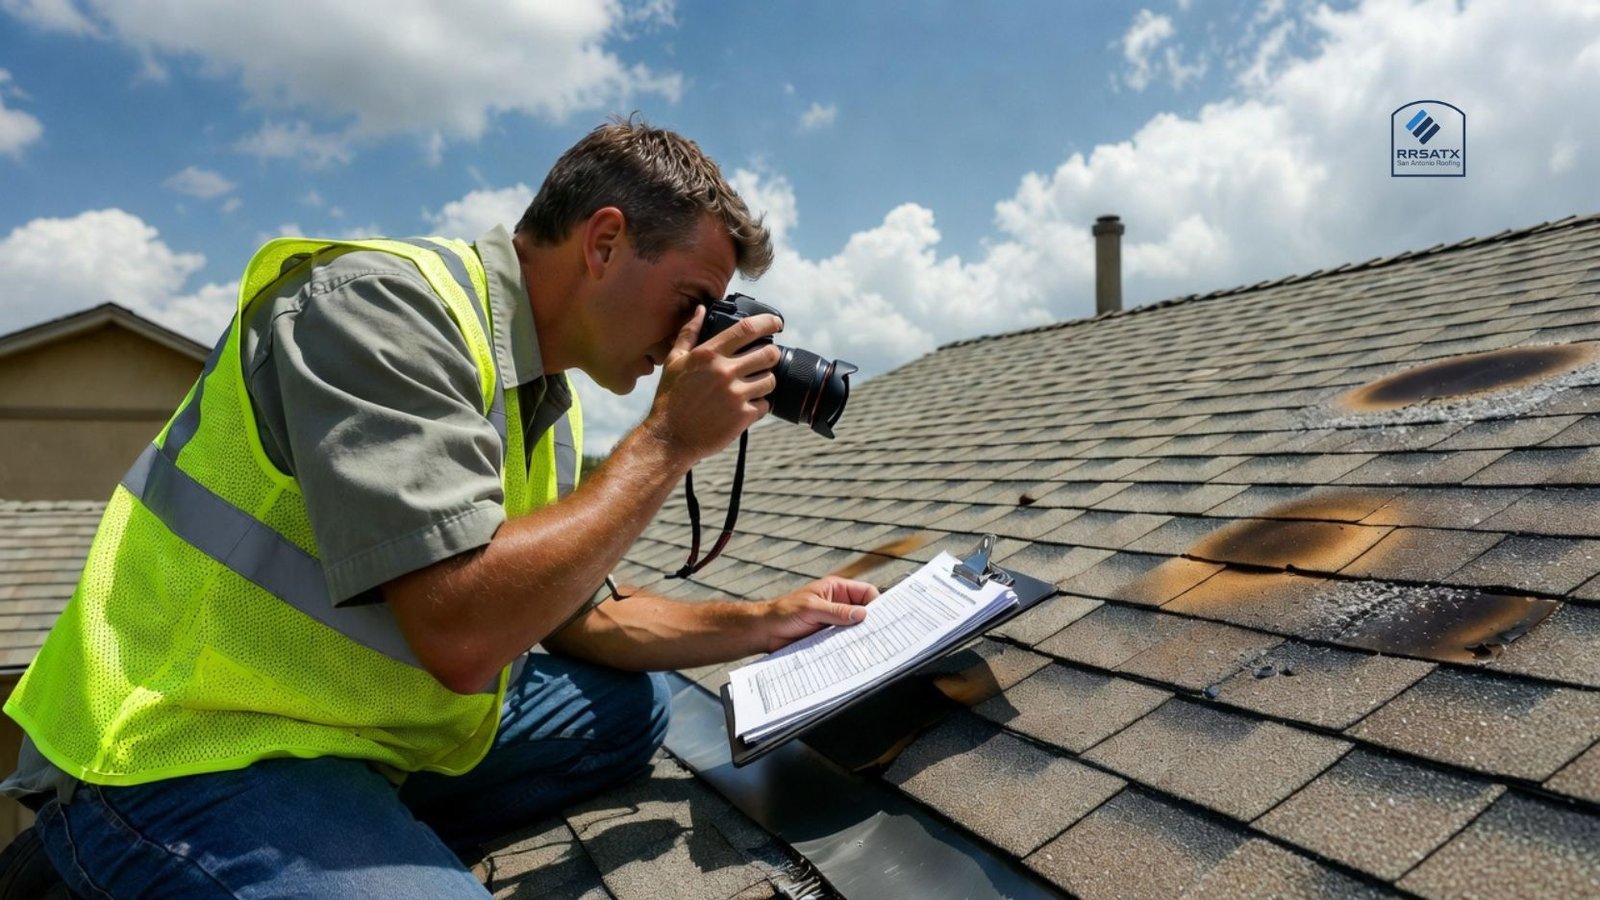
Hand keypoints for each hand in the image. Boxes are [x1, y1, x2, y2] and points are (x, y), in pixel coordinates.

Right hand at [643, 307, 783, 463]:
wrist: (669, 438)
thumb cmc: (670, 399)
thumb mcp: (674, 361)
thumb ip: (689, 333)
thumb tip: (700, 309)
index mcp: (709, 355)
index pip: (747, 329)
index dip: (768, 323)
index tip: (777, 323)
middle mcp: (725, 372)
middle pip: (768, 354)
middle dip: (771, 355)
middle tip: (766, 360)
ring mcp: (735, 395)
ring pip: (770, 380)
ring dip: (766, 381)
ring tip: (754, 385)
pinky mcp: (742, 416)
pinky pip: (765, 405)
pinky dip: (760, 405)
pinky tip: (747, 406)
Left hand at [758, 576, 878, 651]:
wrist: (765, 632)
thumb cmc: (784, 613)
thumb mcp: (811, 608)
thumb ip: (836, 611)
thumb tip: (862, 614)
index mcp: (836, 589)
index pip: (866, 593)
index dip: (876, 603)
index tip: (883, 618)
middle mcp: (838, 604)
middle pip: (864, 611)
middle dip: (871, 622)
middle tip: (880, 634)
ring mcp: (835, 621)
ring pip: (856, 628)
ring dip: (860, 635)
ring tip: (870, 646)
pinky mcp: (829, 637)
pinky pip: (845, 640)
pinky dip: (850, 645)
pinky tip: (855, 652)